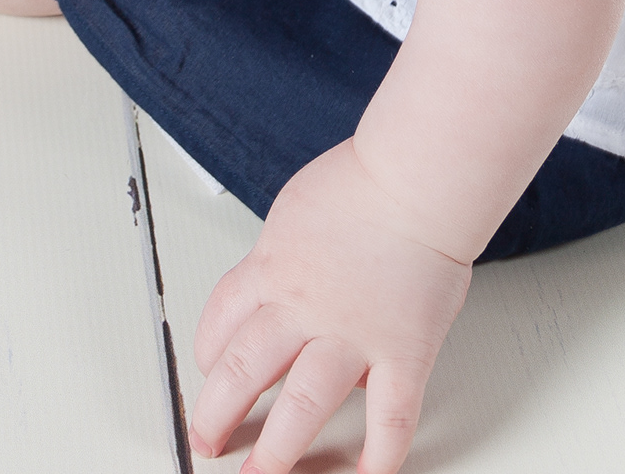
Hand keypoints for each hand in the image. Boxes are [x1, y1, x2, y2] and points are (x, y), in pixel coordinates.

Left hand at [191, 143, 470, 473]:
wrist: (416, 178)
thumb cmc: (364, 180)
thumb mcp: (295, 208)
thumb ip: (283, 253)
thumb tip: (277, 283)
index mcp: (273, 268)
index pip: (222, 321)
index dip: (207, 354)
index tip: (207, 374)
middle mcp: (305, 308)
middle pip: (245, 371)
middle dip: (219, 414)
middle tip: (208, 440)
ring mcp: (353, 336)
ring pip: (303, 404)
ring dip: (278, 448)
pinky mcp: (403, 353)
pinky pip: (391, 418)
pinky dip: (379, 455)